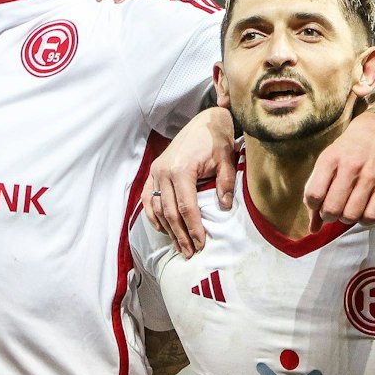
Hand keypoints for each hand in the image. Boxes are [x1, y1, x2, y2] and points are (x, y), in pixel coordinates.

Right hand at [142, 107, 237, 257]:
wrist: (203, 121)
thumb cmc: (216, 139)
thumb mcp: (225, 159)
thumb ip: (225, 183)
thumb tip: (225, 207)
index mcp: (181, 169)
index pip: (186, 207)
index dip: (193, 228)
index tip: (201, 244)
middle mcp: (164, 172)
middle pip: (170, 212)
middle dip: (181, 235)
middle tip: (190, 253)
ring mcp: (156, 172)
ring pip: (158, 208)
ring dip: (168, 229)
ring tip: (180, 246)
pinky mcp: (153, 172)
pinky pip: (148, 198)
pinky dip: (152, 215)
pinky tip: (162, 229)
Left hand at [305, 109, 374, 227]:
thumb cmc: (347, 150)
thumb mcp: (327, 162)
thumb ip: (316, 192)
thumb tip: (313, 228)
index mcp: (330, 158)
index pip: (314, 195)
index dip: (313, 206)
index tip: (318, 203)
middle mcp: (350, 165)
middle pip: (332, 209)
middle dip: (328, 216)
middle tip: (332, 210)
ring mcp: (371, 174)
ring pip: (351, 215)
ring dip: (346, 218)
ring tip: (347, 209)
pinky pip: (373, 216)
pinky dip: (364, 220)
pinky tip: (362, 210)